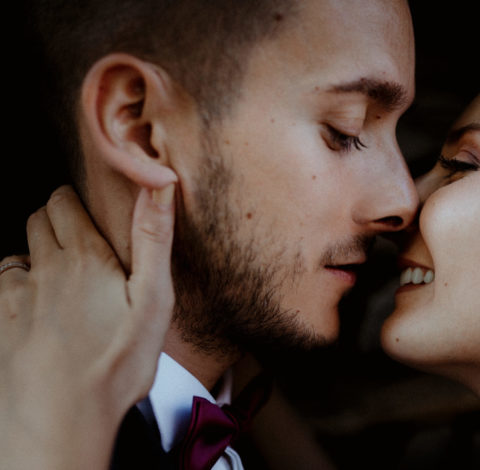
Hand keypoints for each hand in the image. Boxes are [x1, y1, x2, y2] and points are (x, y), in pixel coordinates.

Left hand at [0, 184, 175, 468]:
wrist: (62, 421)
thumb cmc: (117, 364)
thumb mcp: (152, 300)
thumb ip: (154, 239)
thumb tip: (160, 181)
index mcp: (82, 257)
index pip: (63, 200)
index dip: (77, 200)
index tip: (94, 214)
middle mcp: (43, 269)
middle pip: (38, 219)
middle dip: (58, 219)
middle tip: (85, 241)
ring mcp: (17, 298)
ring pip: (18, 253)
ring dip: (37, 253)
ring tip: (64, 278)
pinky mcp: (2, 326)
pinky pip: (3, 289)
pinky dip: (18, 287)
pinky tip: (39, 309)